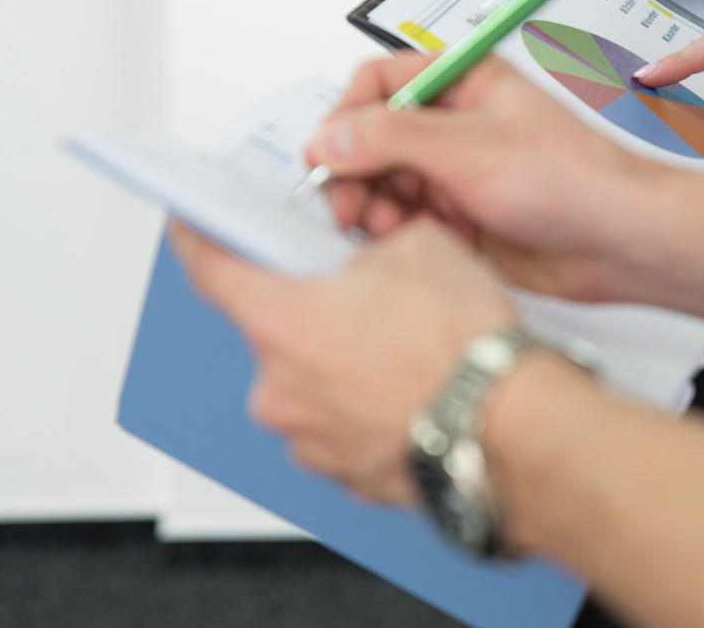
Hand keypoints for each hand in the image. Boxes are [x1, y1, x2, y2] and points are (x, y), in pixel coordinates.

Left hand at [169, 219, 514, 505]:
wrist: (512, 429)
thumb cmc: (464, 350)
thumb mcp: (419, 248)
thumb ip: (372, 249)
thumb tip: (373, 260)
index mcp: (280, 322)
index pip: (210, 268)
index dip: (199, 238)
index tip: (191, 227)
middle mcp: (280, 388)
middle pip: (275, 330)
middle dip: (314, 309)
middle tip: (365, 294)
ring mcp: (311, 440)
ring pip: (313, 383)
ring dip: (345, 364)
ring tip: (406, 349)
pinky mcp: (348, 476)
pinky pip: (345, 427)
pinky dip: (370, 408)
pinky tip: (416, 389)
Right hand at [314, 55, 703, 351]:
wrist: (618, 242)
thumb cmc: (572, 180)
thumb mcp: (468, 148)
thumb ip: (390, 138)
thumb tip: (330, 136)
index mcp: (464, 81)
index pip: (379, 82)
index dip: (347, 114)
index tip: (328, 151)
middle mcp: (455, 124)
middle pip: (372, 137)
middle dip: (353, 170)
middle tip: (347, 204)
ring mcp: (456, 172)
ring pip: (383, 182)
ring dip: (373, 205)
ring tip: (386, 226)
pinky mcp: (460, 217)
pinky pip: (406, 219)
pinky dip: (397, 231)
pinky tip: (412, 242)